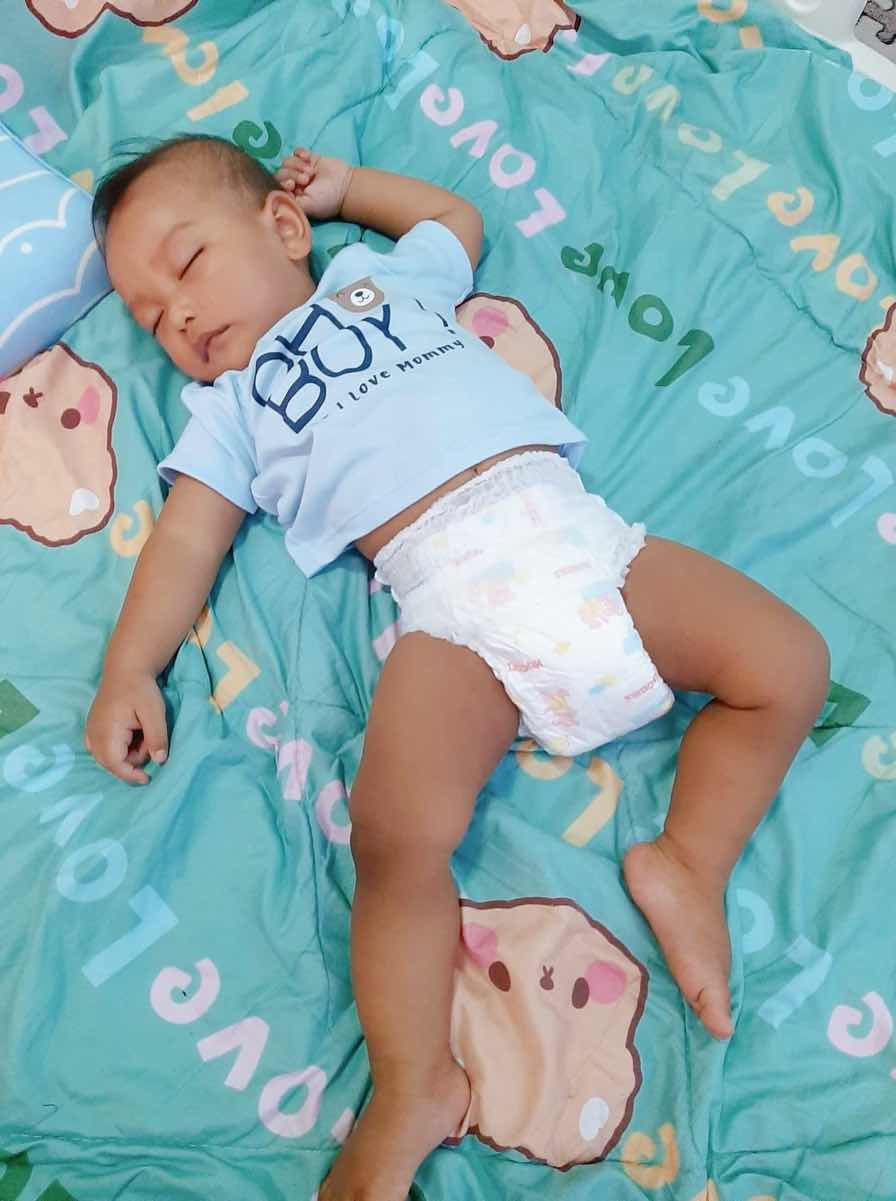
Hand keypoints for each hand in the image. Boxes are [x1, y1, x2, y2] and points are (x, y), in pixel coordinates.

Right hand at [85, 670, 168, 784]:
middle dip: (132, 759)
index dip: (130, 775)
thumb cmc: (140, 690)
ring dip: (127, 752)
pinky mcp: (93, 728)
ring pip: (108, 756)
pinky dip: (119, 746)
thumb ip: (157, 737)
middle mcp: (93, 735)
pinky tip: (131, 733)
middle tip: (148, 738)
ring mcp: (90, 731)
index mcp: (106, 732)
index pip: (114, 764)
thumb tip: (159, 761)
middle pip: (111, 763)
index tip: (147, 779)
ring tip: (141, 731)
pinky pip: (104, 748)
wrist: (125, 670)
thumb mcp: (154, 713)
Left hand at [275, 148, 352, 220]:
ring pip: (287, 161)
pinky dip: (300, 153)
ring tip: (311, 172)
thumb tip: (277, 191)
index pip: (277, 185)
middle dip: (292, 174)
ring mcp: (300, 170)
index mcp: (292, 195)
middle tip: (307, 180)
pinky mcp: (308, 158)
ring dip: (298, 165)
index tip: (291, 185)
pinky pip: (296, 151)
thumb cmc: (327, 200)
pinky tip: (308, 158)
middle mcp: (294, 183)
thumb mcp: (306, 206)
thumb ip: (289, 201)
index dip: (281, 182)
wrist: (346, 187)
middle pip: (281, 172)